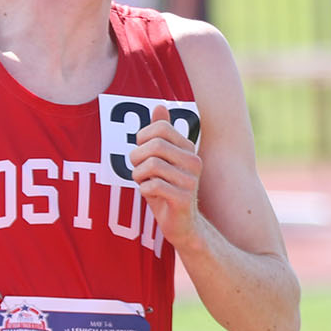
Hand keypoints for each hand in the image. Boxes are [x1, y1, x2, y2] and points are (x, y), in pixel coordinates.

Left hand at [129, 104, 202, 241]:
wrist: (181, 224)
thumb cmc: (167, 189)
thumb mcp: (161, 159)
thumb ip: (161, 134)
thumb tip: (160, 106)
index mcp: (188, 148)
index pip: (160, 128)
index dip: (142, 137)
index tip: (141, 151)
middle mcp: (193, 161)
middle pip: (155, 145)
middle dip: (137, 157)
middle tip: (138, 168)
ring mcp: (190, 180)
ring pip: (152, 165)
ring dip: (138, 175)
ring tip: (143, 182)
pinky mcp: (184, 199)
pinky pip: (153, 186)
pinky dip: (144, 189)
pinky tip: (149, 194)